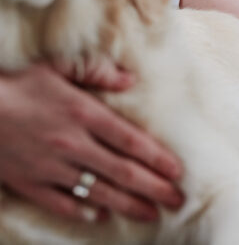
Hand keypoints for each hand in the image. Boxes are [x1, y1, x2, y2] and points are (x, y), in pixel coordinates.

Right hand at [0, 64, 184, 221]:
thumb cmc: (16, 83)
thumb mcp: (58, 66)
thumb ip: (97, 71)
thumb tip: (130, 79)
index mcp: (84, 114)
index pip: (131, 141)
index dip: (158, 158)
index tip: (178, 171)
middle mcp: (72, 144)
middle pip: (122, 171)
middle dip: (154, 188)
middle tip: (177, 200)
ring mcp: (50, 167)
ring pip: (98, 191)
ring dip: (128, 204)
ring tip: (152, 213)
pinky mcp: (28, 183)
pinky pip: (60, 203)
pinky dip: (83, 211)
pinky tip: (101, 216)